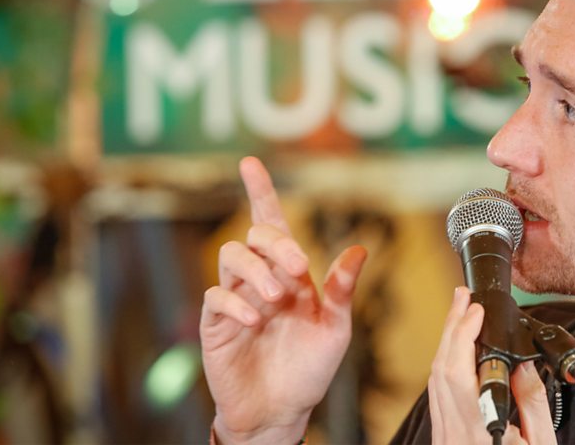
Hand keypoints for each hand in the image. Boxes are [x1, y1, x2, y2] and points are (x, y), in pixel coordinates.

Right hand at [200, 156, 366, 444]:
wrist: (281, 410)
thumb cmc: (309, 370)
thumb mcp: (336, 329)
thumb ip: (343, 290)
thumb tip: (359, 249)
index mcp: (290, 275)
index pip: (273, 224)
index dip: (261, 192)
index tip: (250, 164)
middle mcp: (262, 280)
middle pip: (255, 235)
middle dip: (277, 243)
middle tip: (299, 269)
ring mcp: (237, 299)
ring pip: (231, 256)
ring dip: (257, 270)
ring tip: (277, 299)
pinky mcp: (216, 324)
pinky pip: (216, 295)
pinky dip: (236, 302)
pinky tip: (256, 320)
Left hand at [428, 287, 555, 444]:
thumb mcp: (542, 443)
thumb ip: (533, 401)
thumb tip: (523, 362)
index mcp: (479, 429)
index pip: (459, 372)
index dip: (463, 334)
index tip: (477, 310)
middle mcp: (454, 431)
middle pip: (441, 368)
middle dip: (451, 326)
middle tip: (462, 297)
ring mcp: (443, 435)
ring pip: (435, 379)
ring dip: (446, 342)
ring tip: (460, 315)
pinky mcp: (442, 437)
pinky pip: (436, 394)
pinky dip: (445, 364)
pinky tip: (456, 351)